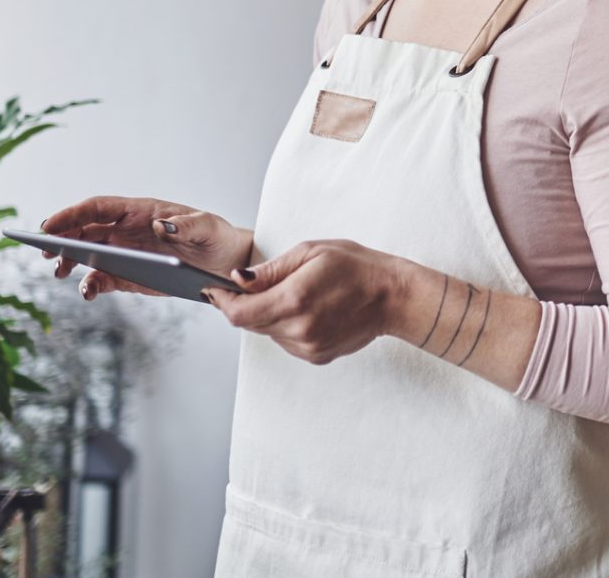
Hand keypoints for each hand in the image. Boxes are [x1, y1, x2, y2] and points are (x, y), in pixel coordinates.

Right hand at [38, 195, 253, 299]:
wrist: (225, 264)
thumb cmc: (215, 236)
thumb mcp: (207, 227)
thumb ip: (187, 225)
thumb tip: (161, 224)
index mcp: (139, 211)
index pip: (96, 208)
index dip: (70, 215)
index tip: (48, 225)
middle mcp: (125, 230)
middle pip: (82, 230)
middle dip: (59, 238)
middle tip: (43, 252)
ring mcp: (124, 253)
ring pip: (86, 255)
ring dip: (68, 261)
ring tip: (58, 272)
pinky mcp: (128, 276)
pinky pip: (101, 279)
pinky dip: (90, 285)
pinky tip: (88, 292)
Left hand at [206, 239, 424, 365]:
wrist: (393, 297)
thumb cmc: (357, 267)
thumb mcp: (311, 252)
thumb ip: (270, 269)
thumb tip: (238, 279)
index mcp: (294, 300)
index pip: (238, 313)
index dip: (221, 301)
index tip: (214, 289)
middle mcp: (298, 329)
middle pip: (250, 323)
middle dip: (245, 304)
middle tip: (253, 285)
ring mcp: (308, 347)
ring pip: (268, 332)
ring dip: (269, 315)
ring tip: (295, 294)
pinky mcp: (316, 356)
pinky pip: (286, 341)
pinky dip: (286, 325)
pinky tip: (309, 310)